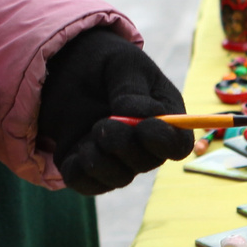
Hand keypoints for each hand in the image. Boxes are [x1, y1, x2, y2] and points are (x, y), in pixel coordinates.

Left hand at [36, 26, 189, 195]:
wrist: (68, 66)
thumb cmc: (106, 63)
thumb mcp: (123, 64)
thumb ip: (132, 88)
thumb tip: (138, 115)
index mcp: (165, 118)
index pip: (178, 145)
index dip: (165, 142)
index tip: (145, 127)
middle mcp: (143, 145)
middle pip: (146, 163)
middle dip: (125, 145)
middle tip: (105, 123)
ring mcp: (115, 159)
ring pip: (117, 178)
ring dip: (103, 159)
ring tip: (91, 130)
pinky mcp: (86, 168)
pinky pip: (85, 183)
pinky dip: (79, 171)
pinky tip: (77, 148)